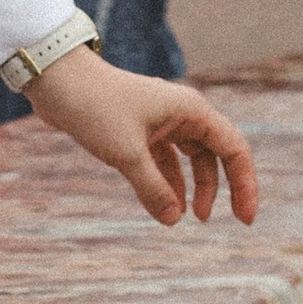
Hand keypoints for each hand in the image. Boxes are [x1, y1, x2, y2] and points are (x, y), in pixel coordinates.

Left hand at [26, 45, 258, 225]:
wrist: (57, 82)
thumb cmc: (94, 108)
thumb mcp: (126, 154)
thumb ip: (153, 189)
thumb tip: (173, 220)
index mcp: (191, 111)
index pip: (234, 149)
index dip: (245, 185)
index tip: (244, 219)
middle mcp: (182, 114)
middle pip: (215, 155)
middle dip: (222, 188)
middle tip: (224, 222)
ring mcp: (161, 121)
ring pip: (190, 159)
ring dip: (192, 188)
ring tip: (185, 218)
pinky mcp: (140, 130)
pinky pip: (165, 161)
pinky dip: (167, 182)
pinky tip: (165, 206)